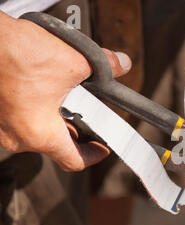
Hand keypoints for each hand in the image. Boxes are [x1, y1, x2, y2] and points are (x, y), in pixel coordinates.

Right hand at [0, 12, 131, 170]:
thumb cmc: (17, 52)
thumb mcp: (75, 61)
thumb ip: (105, 67)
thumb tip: (121, 63)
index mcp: (40, 135)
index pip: (75, 161)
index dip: (94, 155)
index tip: (103, 147)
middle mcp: (17, 138)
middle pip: (58, 145)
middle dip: (77, 131)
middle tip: (90, 116)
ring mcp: (0, 127)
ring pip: (37, 131)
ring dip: (56, 119)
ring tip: (67, 97)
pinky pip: (20, 119)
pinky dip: (36, 110)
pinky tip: (44, 89)